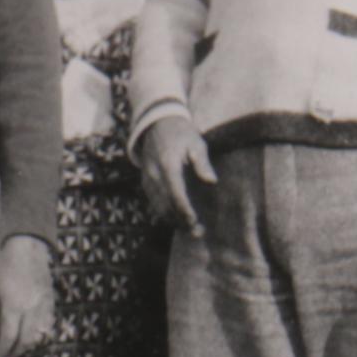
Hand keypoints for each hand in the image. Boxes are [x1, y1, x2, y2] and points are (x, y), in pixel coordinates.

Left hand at [0, 235, 55, 356]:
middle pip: (26, 341)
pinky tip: (30, 336)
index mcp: (14, 305)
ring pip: (39, 336)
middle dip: (15, 352)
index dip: (2, 350)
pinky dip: (39, 335)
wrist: (27, 248)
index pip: (9, 337)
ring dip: (27, 346)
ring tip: (16, 348)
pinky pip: (47, 325)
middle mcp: (31, 309)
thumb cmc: (5, 266)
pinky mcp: (50, 302)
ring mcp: (43, 306)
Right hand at [137, 115, 215, 231]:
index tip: (195, 221)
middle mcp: (154, 174)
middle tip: (197, 232)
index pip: (175, 194)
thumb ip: (202, 162)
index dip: (184, 210)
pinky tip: (177, 220)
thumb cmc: (181, 133)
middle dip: (180, 220)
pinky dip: (164, 213)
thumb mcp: (196, 142)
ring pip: (157, 206)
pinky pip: (153, 202)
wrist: (156, 124)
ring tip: (189, 230)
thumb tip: (211, 180)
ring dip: (172, 220)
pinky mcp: (145, 181)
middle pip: (166, 204)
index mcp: (168, 164)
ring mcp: (147, 179)